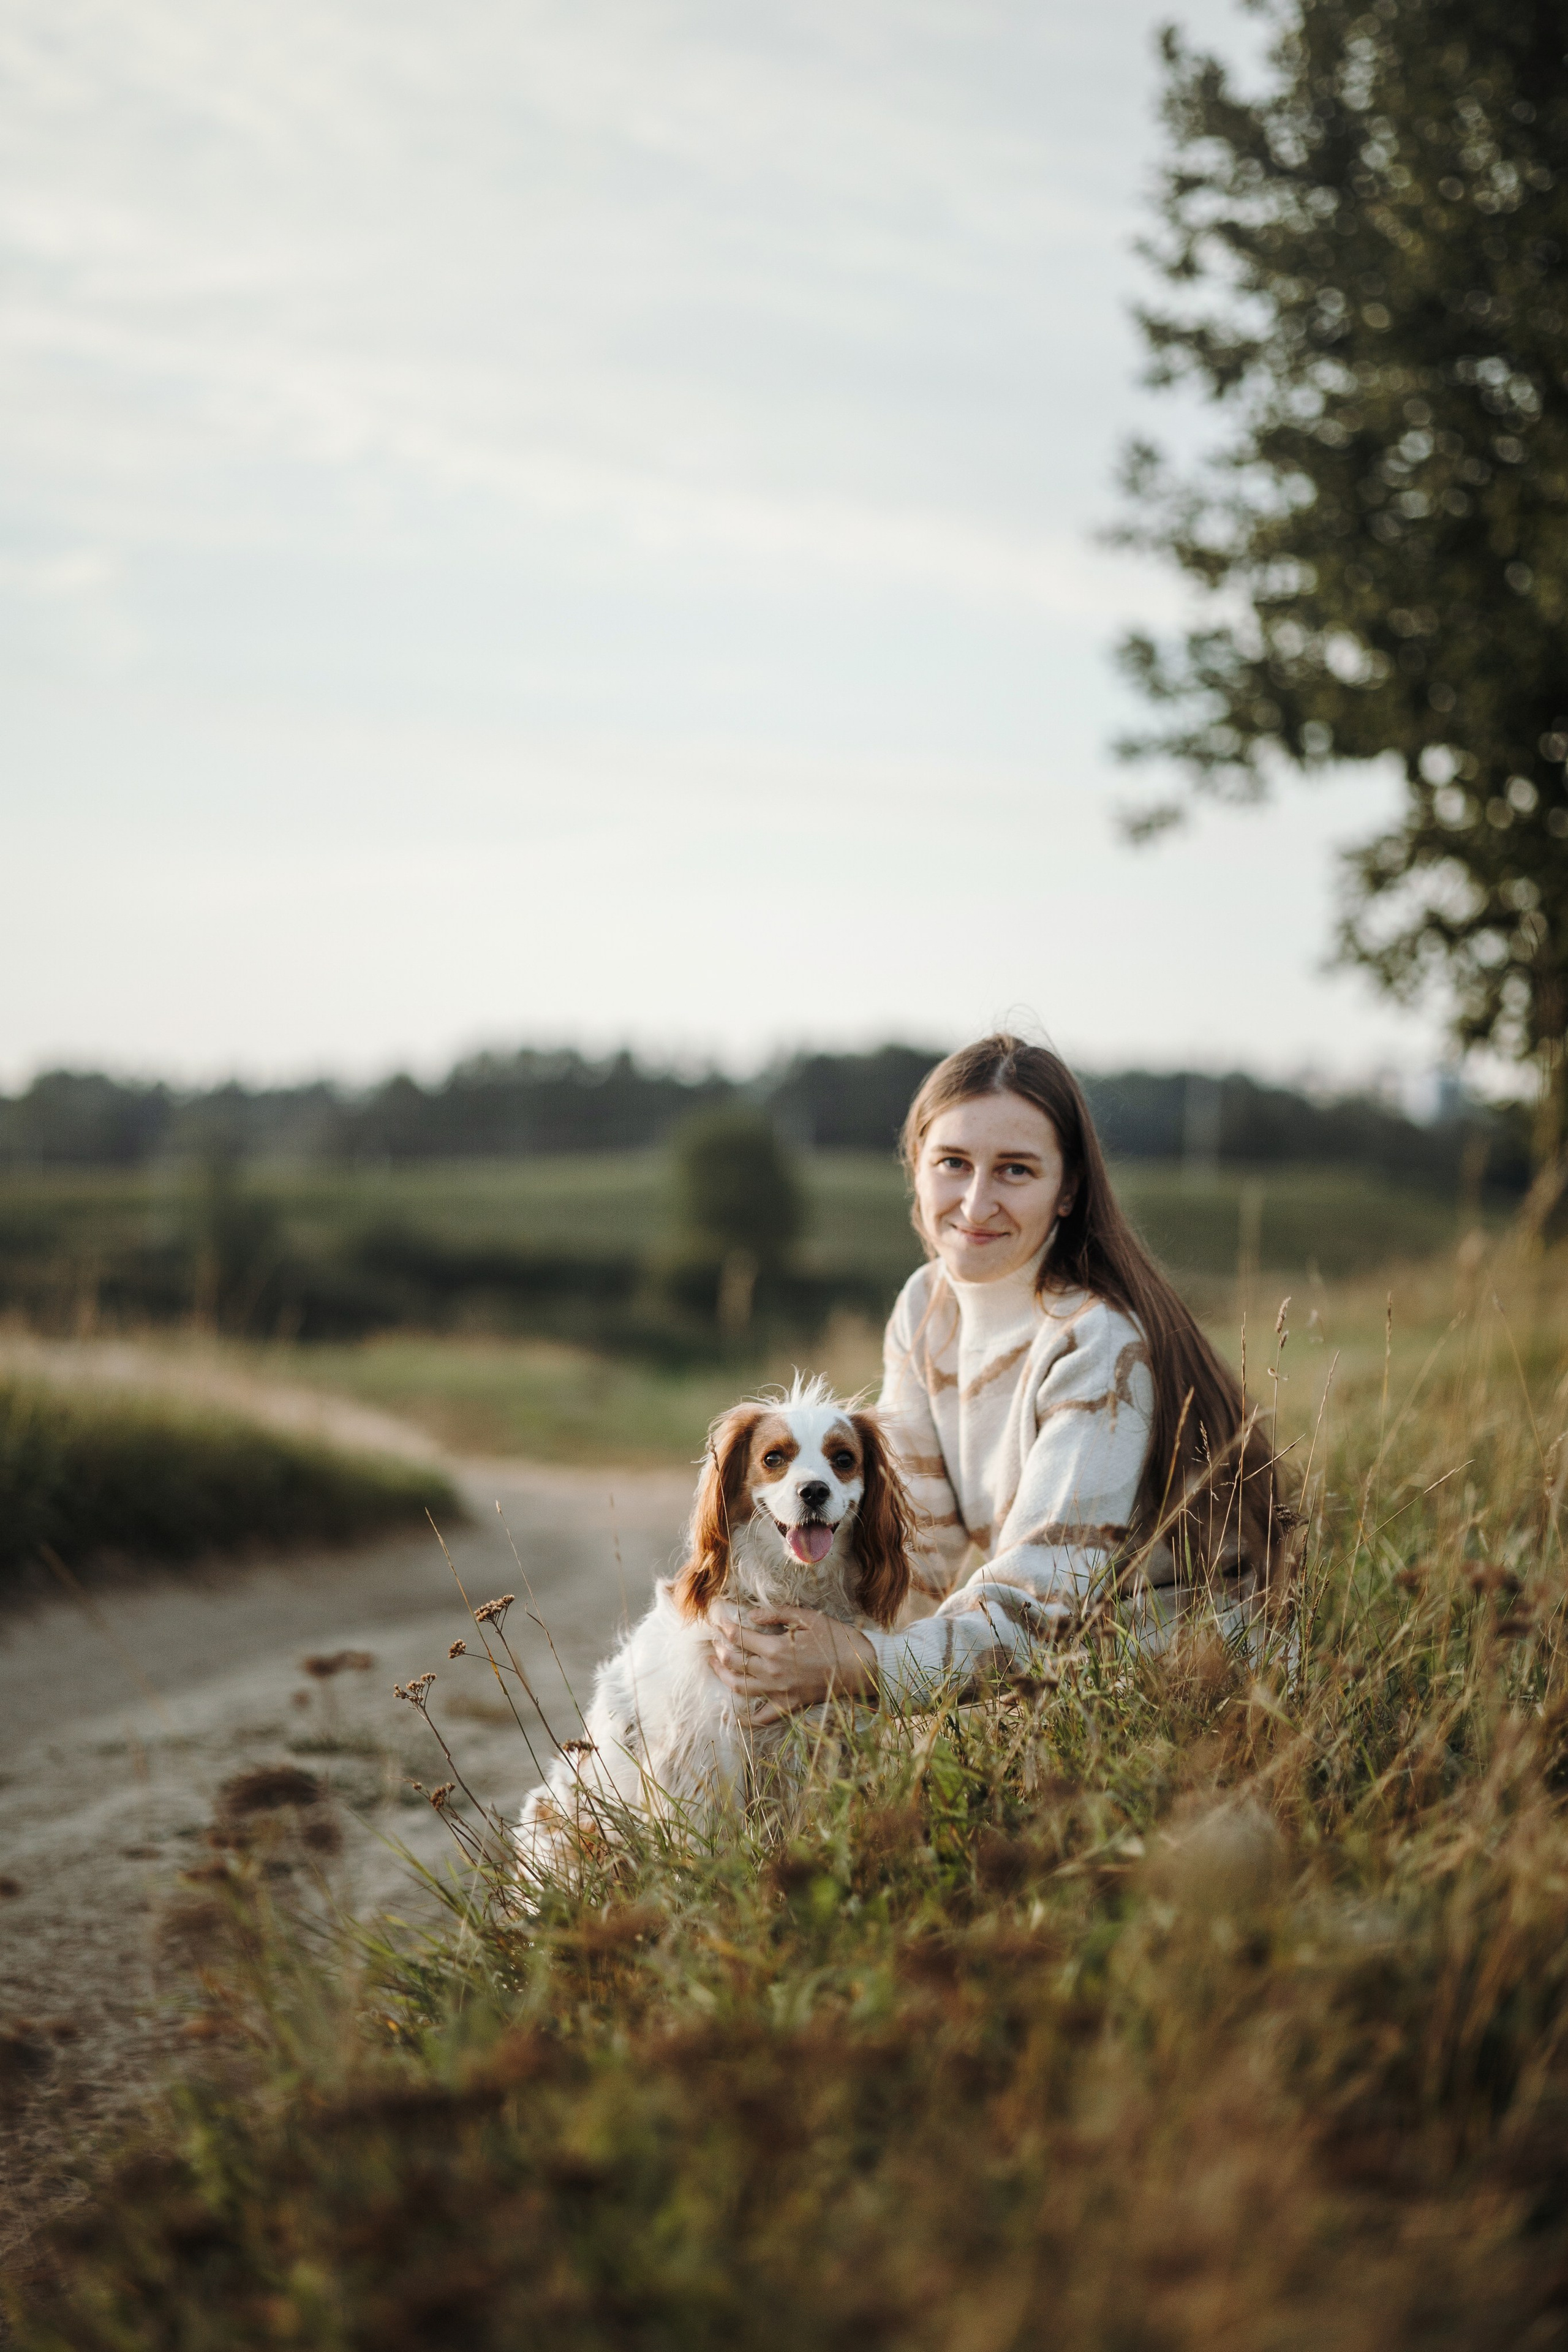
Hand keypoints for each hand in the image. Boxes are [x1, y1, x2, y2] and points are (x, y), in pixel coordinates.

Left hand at [708, 1602, 876, 1724]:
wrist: (861, 1669)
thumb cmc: (837, 1639)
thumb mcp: (808, 1617)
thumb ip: (777, 1614)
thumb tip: (750, 1615)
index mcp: (776, 1648)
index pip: (739, 1637)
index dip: (725, 1627)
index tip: (720, 1621)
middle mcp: (772, 1672)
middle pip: (733, 1661)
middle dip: (719, 1648)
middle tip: (715, 1639)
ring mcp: (778, 1692)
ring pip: (738, 1686)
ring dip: (722, 1674)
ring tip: (714, 1663)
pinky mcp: (788, 1706)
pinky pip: (761, 1718)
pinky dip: (745, 1719)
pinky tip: (733, 1715)